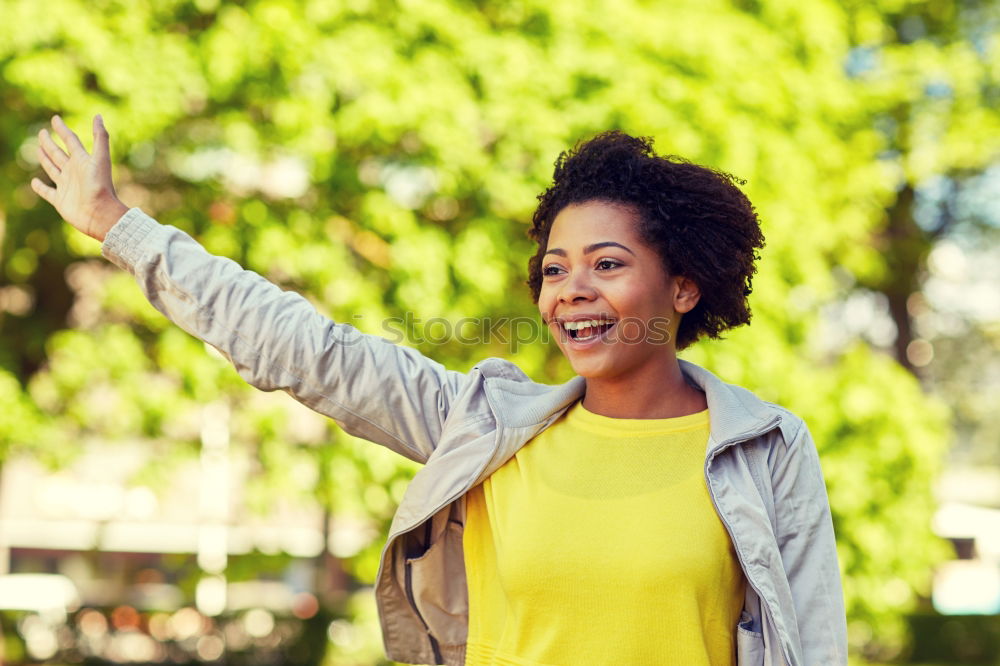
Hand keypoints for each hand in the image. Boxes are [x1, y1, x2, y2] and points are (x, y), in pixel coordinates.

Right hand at [31, 115, 128, 241]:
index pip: (71, 141)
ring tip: (39, 150)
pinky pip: (47, 192)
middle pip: (58, 153)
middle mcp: (74, 172)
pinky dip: (40, 187)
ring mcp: (66, 186)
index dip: (63, 130)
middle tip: (43, 132)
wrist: (100, 213)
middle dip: (50, 143)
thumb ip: (100, 137)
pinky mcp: (60, 200)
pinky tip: (35, 182)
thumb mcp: (100, 158)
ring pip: (52, 169)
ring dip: (45, 159)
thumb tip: (98, 115)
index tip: (55, 119)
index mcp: (82, 161)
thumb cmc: (100, 185)